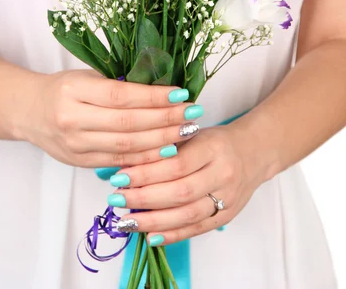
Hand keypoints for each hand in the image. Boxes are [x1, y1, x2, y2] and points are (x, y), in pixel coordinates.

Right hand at [15, 69, 201, 167]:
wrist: (29, 111)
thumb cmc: (63, 88)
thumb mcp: (87, 75)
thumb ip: (118, 83)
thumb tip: (162, 88)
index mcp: (75, 90)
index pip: (121, 96)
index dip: (154, 98)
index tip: (181, 94)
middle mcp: (72, 119)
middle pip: (128, 124)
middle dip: (165, 120)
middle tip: (192, 114)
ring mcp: (75, 145)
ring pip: (126, 147)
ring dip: (161, 141)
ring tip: (186, 132)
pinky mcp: (79, 162)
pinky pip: (118, 162)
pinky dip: (145, 159)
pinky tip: (166, 152)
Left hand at [113, 124, 270, 243]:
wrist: (253, 152)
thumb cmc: (215, 141)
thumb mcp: (193, 133)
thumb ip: (165, 146)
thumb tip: (126, 162)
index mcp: (212, 147)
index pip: (175, 164)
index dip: (146, 173)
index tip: (119, 176)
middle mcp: (223, 173)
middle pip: (180, 192)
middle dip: (144, 198)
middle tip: (116, 199)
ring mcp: (227, 198)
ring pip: (188, 214)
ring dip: (154, 221)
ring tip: (127, 221)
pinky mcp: (227, 216)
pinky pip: (197, 229)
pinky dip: (172, 235)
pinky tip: (150, 236)